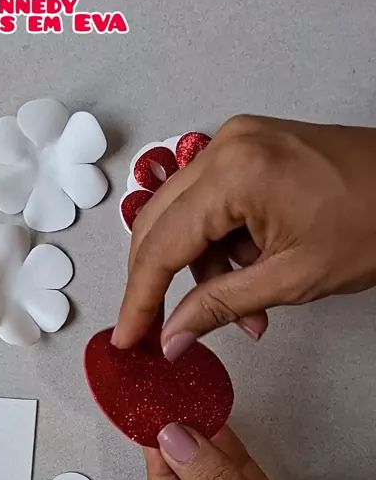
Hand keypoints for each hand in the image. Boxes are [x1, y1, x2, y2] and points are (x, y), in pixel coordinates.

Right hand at [114, 115, 375, 357]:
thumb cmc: (375, 223)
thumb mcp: (292, 279)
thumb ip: (221, 306)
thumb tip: (172, 336)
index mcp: (235, 173)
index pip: (162, 245)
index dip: (139, 298)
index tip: (129, 337)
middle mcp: (226, 147)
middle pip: (159, 223)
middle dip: (158, 282)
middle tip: (159, 329)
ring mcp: (238, 143)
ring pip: (185, 216)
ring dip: (202, 269)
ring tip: (244, 312)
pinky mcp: (251, 149)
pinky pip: (213, 203)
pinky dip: (223, 245)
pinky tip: (252, 275)